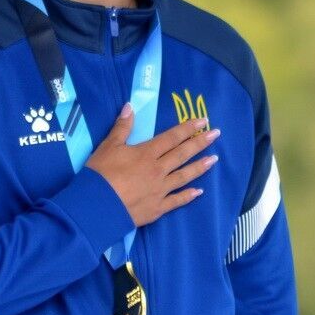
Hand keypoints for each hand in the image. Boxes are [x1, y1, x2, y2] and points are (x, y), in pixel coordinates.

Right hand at [84, 104, 220, 226]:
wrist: (98, 205)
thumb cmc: (100, 174)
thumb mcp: (108, 146)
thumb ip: (121, 127)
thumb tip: (130, 106)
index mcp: (147, 153)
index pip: (172, 138)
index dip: (188, 128)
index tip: (203, 121)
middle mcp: (158, 170)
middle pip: (182, 154)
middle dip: (200, 143)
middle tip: (217, 134)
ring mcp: (160, 190)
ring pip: (184, 176)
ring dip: (200, 167)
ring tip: (214, 160)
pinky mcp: (158, 207)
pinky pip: (177, 200)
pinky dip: (189, 196)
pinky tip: (199, 192)